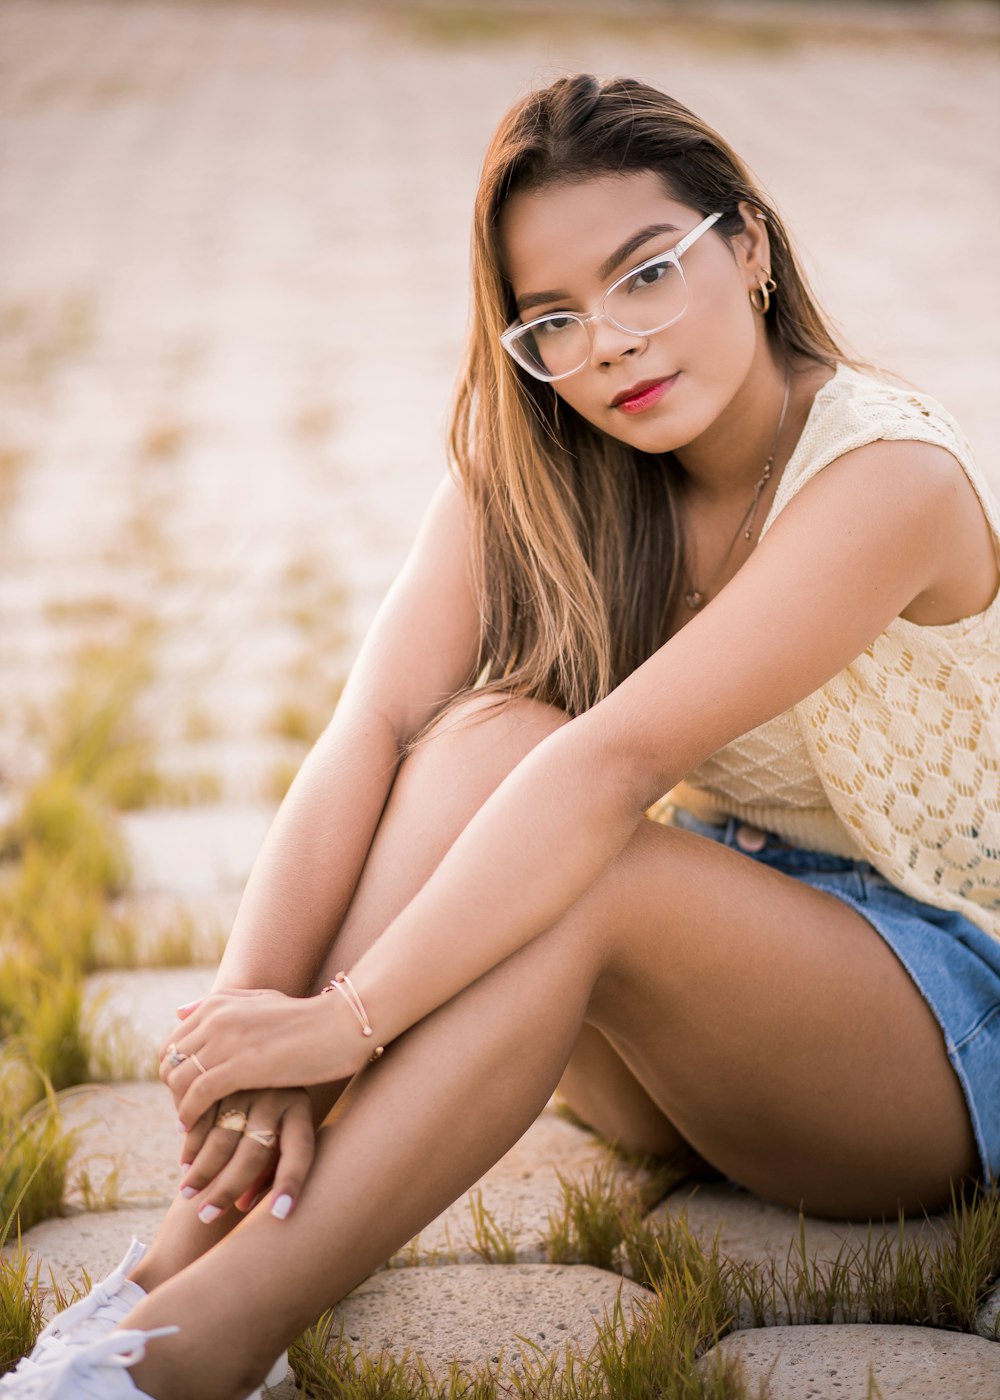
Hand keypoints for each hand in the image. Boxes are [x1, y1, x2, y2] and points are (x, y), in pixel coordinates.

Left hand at [159, 987, 370, 1126]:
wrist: (342, 1024)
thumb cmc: (307, 1018)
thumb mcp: (260, 1000)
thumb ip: (220, 1004)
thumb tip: (179, 1010)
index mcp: (218, 1002)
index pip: (172, 1044)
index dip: (174, 1073)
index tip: (187, 1095)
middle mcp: (216, 1016)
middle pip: (170, 1063)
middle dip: (174, 1093)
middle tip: (189, 1115)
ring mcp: (228, 1039)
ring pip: (179, 1080)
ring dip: (180, 1108)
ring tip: (192, 1127)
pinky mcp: (241, 1065)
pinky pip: (197, 1095)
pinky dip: (190, 1116)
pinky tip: (197, 1130)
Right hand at [177, 1087, 313, 1223]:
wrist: (265, 1044)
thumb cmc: (277, 1101)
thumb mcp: (284, 1122)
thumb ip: (269, 1164)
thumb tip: (243, 1207)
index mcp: (300, 1108)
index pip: (300, 1152)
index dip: (290, 1183)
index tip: (280, 1214)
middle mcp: (276, 1095)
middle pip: (253, 1153)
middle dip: (227, 1189)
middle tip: (206, 1216)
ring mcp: (247, 1085)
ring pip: (221, 1137)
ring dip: (202, 1170)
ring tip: (189, 1195)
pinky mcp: (220, 1076)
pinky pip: (202, 1117)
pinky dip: (191, 1143)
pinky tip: (185, 1164)